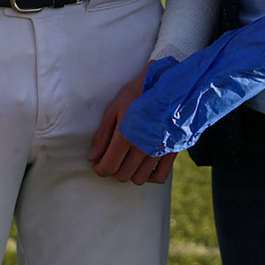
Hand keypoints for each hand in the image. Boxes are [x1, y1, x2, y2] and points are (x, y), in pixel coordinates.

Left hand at [88, 66, 173, 185]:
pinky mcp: (172, 151)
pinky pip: (160, 177)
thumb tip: (92, 158)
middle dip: (113, 170)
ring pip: (140, 179)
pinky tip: (143, 166)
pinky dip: (149, 176)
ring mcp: (159, 151)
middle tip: (111, 159)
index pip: (109, 166)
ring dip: (130, 173)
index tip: (97, 165)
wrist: (168, 86)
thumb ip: (103, 135)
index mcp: (126, 136)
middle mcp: (143, 147)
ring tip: (127, 161)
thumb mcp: (114, 109)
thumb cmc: (137, 94)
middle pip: (123, 175)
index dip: (100, 169)